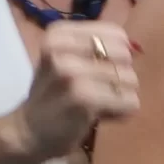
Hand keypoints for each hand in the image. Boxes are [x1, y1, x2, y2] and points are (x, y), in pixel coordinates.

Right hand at [9, 20, 138, 160]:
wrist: (28, 130)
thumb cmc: (53, 92)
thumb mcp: (63, 58)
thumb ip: (94, 47)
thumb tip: (135, 48)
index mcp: (58, 33)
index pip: (116, 34)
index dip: (117, 55)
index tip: (98, 70)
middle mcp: (62, 47)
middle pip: (125, 56)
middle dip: (120, 76)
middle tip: (99, 90)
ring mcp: (72, 73)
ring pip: (130, 79)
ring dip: (120, 96)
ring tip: (98, 104)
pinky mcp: (84, 98)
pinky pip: (129, 102)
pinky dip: (122, 112)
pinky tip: (102, 116)